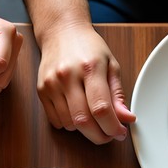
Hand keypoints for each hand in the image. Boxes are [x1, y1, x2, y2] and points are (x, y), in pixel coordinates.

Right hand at [34, 23, 135, 143]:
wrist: (61, 31)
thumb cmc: (88, 48)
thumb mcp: (110, 65)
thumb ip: (118, 94)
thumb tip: (126, 119)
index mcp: (90, 67)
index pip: (101, 108)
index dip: (112, 127)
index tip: (120, 132)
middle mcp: (68, 76)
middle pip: (84, 121)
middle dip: (99, 135)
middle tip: (109, 134)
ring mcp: (51, 84)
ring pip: (70, 124)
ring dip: (85, 129)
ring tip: (93, 118)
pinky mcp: (41, 91)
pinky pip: (56, 121)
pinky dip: (69, 124)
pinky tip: (77, 112)